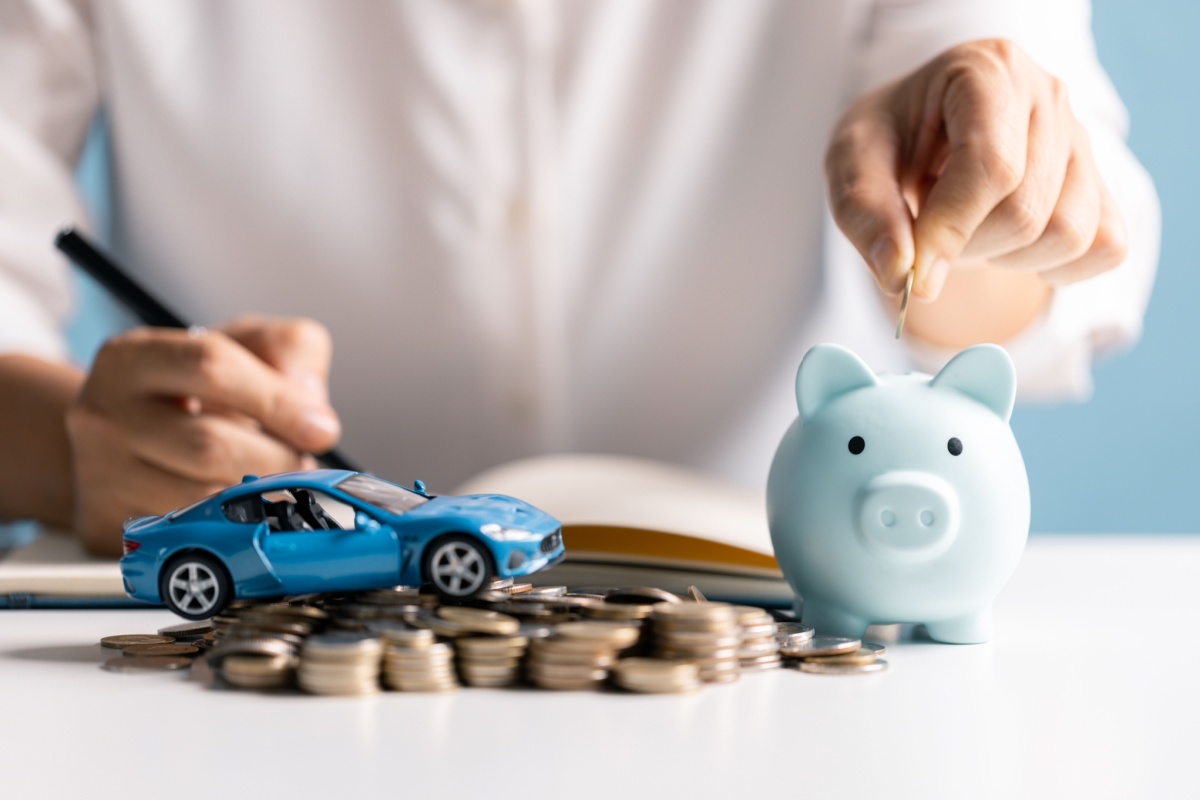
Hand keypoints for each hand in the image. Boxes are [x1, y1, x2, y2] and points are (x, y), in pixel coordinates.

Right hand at [66, 316, 340, 554]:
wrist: (127, 432)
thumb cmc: (197, 385)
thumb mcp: (247, 344)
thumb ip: (291, 352)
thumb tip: (313, 416)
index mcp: (132, 358)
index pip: (212, 369)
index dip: (278, 401)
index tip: (321, 430)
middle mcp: (102, 415)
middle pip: (210, 445)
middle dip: (275, 458)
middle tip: (297, 459)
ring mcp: (100, 475)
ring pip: (203, 499)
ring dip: (258, 496)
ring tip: (267, 477)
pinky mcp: (110, 526)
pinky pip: (191, 535)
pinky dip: (231, 523)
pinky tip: (238, 504)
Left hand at [826, 38, 1127, 301]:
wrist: (921, 141)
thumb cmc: (887, 142)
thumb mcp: (851, 163)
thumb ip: (865, 214)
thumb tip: (899, 275)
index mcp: (986, 71)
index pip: (991, 165)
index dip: (951, 230)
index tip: (914, 277)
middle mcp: (1048, 96)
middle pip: (1024, 211)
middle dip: (965, 246)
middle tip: (927, 230)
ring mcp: (1084, 140)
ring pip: (1066, 235)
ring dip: (1003, 258)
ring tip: (964, 227)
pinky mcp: (1103, 185)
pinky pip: (1101, 250)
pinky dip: (1051, 269)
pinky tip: (1005, 245)